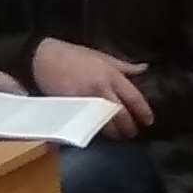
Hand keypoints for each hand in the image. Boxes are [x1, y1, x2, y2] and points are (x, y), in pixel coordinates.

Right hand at [29, 39, 156, 133]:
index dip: (143, 111)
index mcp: (111, 75)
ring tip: (118, 136)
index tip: (149, 121)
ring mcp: (85, 100)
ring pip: (105, 122)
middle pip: (120, 114)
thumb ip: (124, 67)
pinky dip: (95, 129)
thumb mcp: (103, 57)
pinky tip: (99, 132)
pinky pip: (88, 123)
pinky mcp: (71, 108)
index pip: (133, 97)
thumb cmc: (74, 55)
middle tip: (132, 134)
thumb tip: (144, 68)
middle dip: (128, 127)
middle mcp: (101, 89)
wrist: (43, 58)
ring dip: (113, 132)